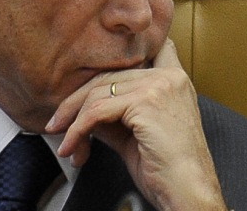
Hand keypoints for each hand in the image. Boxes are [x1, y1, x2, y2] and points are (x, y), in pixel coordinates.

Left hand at [45, 39, 226, 210]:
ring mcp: (158, 86)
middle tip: (58, 124)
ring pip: (98, 92)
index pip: (140, 52)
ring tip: (65, 142)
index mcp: (174, 79)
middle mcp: (169, 76)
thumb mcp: (135, 134)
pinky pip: (97, 112)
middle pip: (107, 76)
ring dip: (73, 120)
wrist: (189, 193)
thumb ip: (113, 115)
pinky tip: (71, 147)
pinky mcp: (145, 102)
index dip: (117, 56)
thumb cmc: (168, 170)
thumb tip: (81, 110)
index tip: (92, 75)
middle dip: (76, 102)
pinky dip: (77, 130)